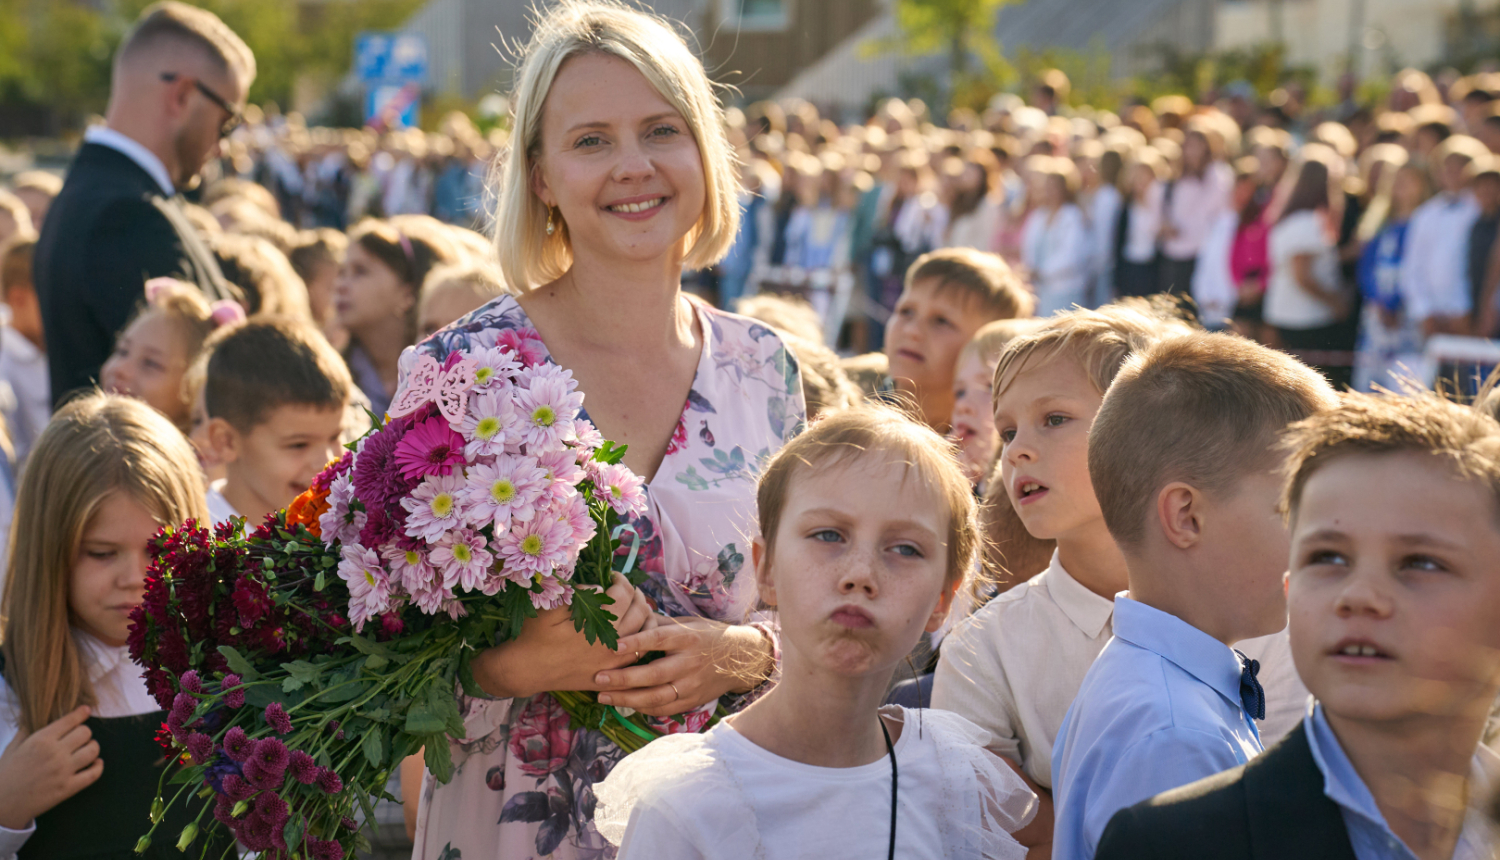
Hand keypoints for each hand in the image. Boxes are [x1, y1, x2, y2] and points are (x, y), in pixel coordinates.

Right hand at [0, 706, 101, 829]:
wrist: (2, 804)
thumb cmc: (5, 774)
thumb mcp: (12, 747)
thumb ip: (26, 729)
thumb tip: (31, 713)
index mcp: (41, 740)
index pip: (71, 720)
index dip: (81, 713)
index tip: (85, 710)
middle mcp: (55, 753)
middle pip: (85, 733)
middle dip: (84, 732)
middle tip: (78, 737)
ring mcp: (64, 771)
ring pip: (93, 750)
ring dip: (92, 747)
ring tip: (86, 749)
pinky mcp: (68, 788)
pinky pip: (94, 774)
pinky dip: (98, 766)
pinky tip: (95, 763)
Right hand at [470, 573, 655, 698]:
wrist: (524, 670)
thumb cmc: (534, 635)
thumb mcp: (551, 607)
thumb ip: (578, 594)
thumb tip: (601, 587)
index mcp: (597, 625)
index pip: (623, 595)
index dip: (621, 581)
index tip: (613, 576)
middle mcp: (610, 645)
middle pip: (639, 613)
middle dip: (635, 595)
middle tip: (625, 589)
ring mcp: (613, 663)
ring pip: (644, 635)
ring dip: (644, 617)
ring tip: (634, 607)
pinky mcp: (610, 675)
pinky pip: (638, 658)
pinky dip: (642, 642)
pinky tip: (636, 632)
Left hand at [594, 620, 772, 716]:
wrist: (741, 659)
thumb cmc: (708, 636)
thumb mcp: (688, 623)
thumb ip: (659, 624)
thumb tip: (630, 618)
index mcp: (687, 638)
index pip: (659, 640)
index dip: (636, 643)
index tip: (613, 645)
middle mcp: (689, 662)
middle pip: (653, 674)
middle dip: (623, 678)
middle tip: (598, 678)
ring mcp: (691, 684)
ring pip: (656, 696)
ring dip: (626, 698)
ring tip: (603, 696)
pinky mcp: (692, 700)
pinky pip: (664, 708)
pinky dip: (643, 708)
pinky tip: (624, 704)